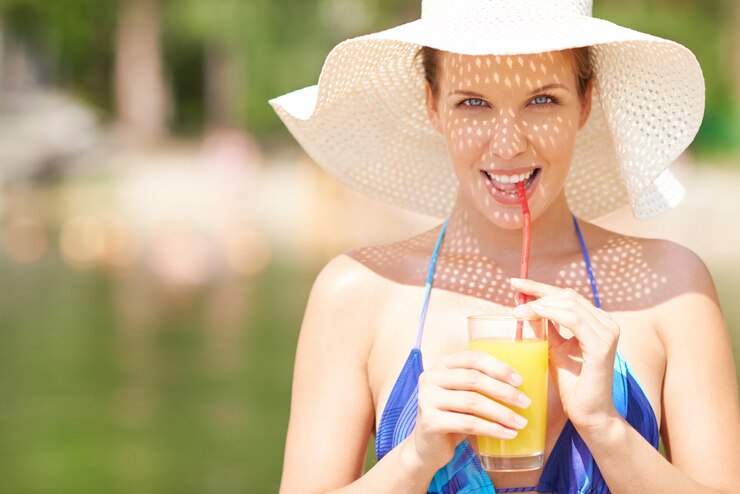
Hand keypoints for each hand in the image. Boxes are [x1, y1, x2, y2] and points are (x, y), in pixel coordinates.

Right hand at [410, 350, 531, 468]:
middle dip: (504, 391)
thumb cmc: (452, 416)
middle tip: (525, 403)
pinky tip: (507, 434)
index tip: (519, 381)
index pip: (473, 358)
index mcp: (442, 364)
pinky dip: (492, 429)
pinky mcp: (430, 421)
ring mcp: (428, 399)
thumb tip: (518, 386)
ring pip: (473, 402)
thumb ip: (480, 384)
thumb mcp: (463, 394)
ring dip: (502, 413)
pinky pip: (468, 423)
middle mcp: (431, 377)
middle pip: (474, 379)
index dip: (498, 368)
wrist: (427, 446)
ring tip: (520, 422)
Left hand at [509, 277, 620, 430]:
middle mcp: (605, 323)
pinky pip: (573, 320)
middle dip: (537, 292)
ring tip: (518, 311)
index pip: (566, 296)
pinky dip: (551, 313)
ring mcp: (607, 333)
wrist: (588, 414)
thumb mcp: (553, 349)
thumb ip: (544, 328)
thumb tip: (523, 307)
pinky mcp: (601, 346)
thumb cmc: (571, 383)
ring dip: (539, 304)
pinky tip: (533, 315)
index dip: (540, 287)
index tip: (515, 282)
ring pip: (569, 304)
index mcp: (596, 322)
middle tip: (513, 297)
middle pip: (567, 295)